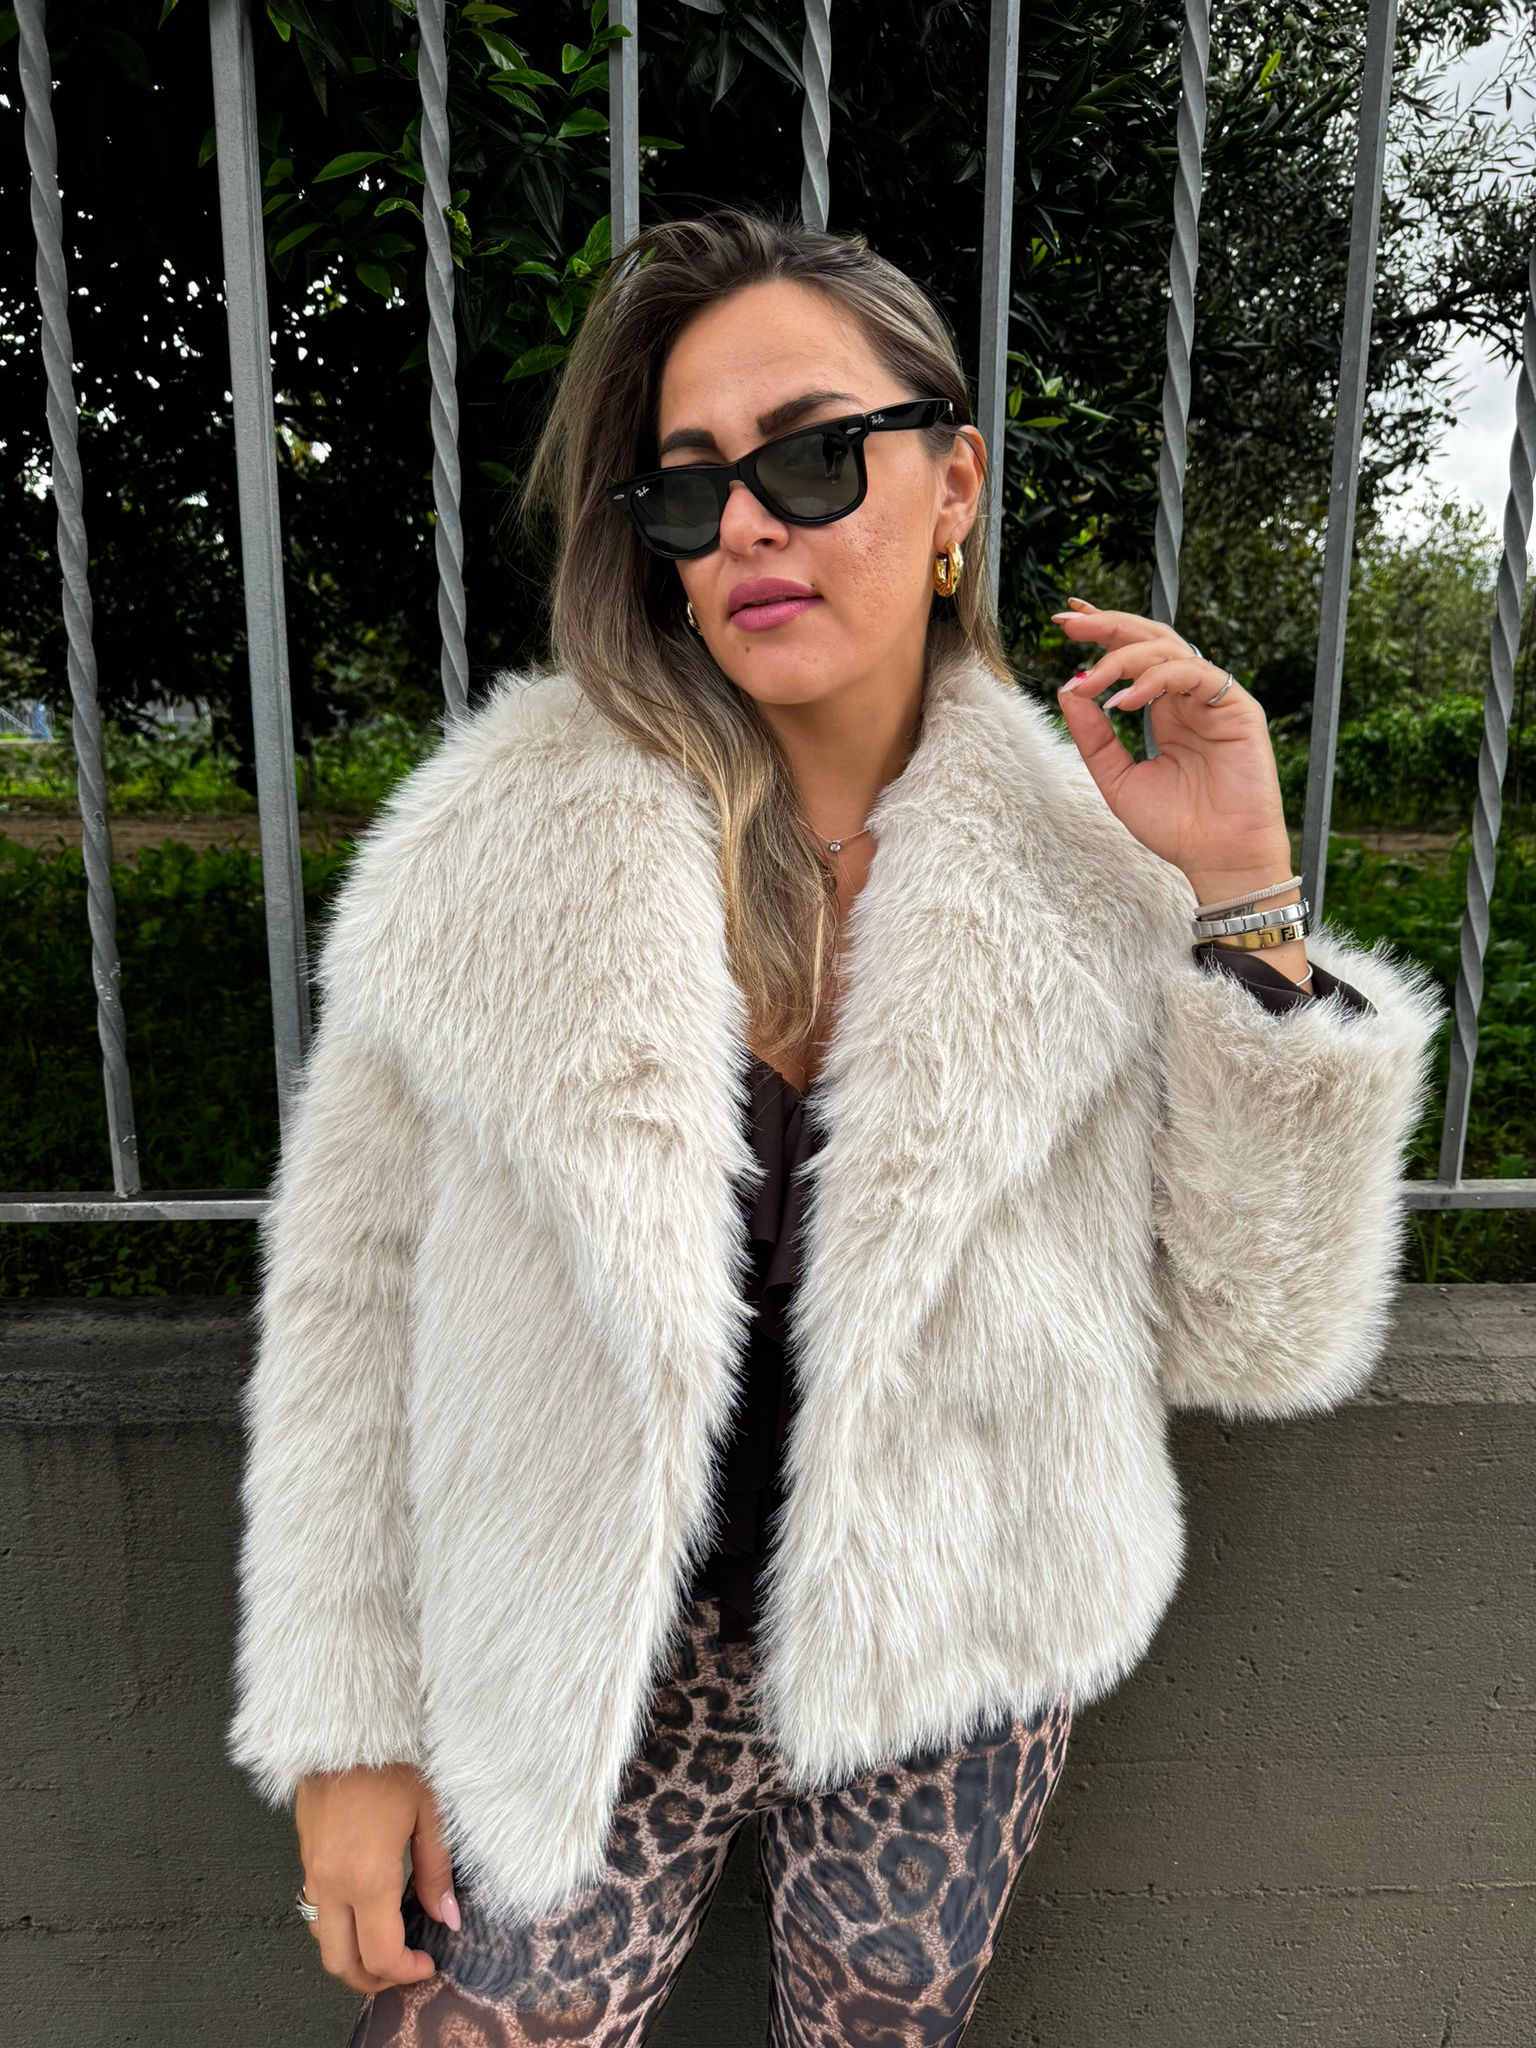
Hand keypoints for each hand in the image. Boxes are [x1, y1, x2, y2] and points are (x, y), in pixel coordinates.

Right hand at [295, 1762, 459, 1994]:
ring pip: (323, 1939)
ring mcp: (312, 1870)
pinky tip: (367, 1905)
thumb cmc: (393, 1759)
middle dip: (373, 1979)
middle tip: (405, 1968)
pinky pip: (316, 1908)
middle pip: (340, 1963)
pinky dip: (339, 1924)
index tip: (428, 1963)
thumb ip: (437, 1872)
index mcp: (366, 1878)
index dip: (406, 1972)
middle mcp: (332, 1883)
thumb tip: (448, 1918)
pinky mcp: (305, 1855)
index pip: (380, 1955)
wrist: (345, 1723)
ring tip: (388, 1939)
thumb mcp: (429, 1813)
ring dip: (351, 1953)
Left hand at [1051, 597, 1294, 896]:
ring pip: (1169, 651)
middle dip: (1107, 625)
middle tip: (1069, 622)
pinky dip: (1155, 680)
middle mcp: (1189, 697)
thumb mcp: (1117, 778)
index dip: (1103, 630)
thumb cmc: (1175, 826)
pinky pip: (1194, 675)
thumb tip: (1067, 689)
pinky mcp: (1237, 708)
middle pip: (1150, 639)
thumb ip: (1093, 736)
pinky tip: (1125, 701)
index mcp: (1164, 708)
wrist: (1216, 859)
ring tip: (1091, 681)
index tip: (1066, 619)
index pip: (1133, 653)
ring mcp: (1213, 699)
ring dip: (1123, 658)